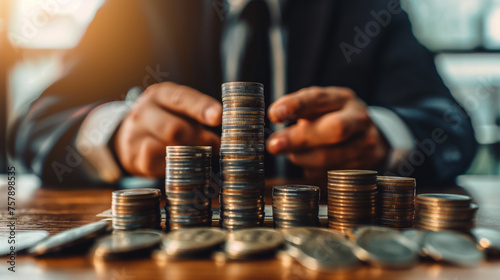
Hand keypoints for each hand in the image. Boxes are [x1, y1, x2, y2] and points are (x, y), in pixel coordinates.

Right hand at [114, 82, 221, 176]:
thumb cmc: (166, 118)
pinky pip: (156, 164)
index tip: (218, 116)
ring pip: (166, 148)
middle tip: (213, 146)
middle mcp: (144, 111)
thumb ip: (200, 118)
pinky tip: (179, 163)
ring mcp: (135, 134)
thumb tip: (220, 142)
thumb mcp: (180, 109)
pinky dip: (172, 165)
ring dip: (189, 155)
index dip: (202, 108)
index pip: (182, 98)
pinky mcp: (133, 156)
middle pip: (175, 129)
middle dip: (199, 140)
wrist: (130, 133)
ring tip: (198, 155)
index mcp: (161, 94)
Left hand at [266, 86, 389, 177]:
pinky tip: (311, 164)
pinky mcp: (363, 169)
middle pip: (334, 129)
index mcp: (343, 99)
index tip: (274, 114)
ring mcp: (365, 146)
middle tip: (273, 145)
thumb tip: (273, 117)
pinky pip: (329, 175)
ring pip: (328, 157)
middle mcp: (359, 120)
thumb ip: (298, 110)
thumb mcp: (319, 108)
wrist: (369, 139)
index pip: (319, 98)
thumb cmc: (332, 119)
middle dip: (300, 138)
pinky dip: (313, 170)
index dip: (296, 106)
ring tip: (293, 154)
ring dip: (302, 158)